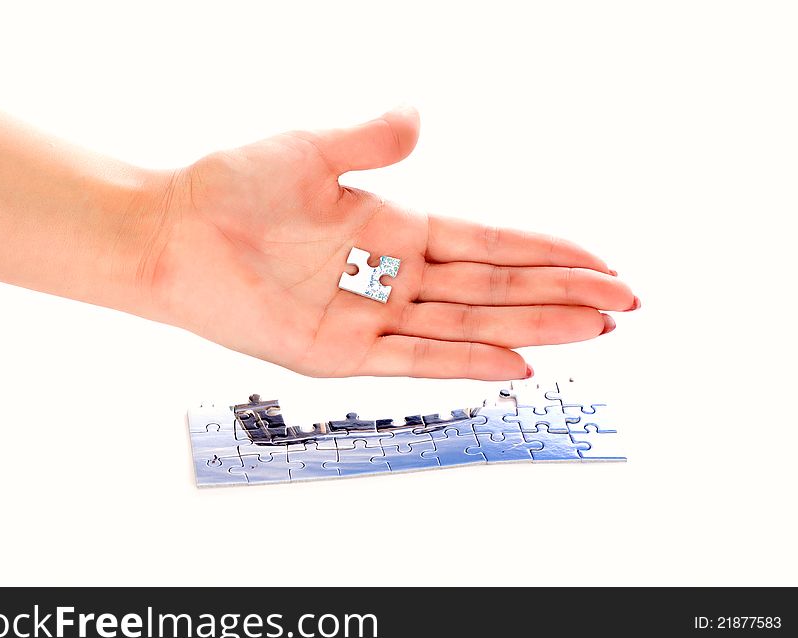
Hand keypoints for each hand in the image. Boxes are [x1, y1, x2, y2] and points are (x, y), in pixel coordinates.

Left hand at [142, 108, 638, 379]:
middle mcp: (394, 276)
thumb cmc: (232, 188)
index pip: (492, 241)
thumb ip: (372, 138)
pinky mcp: (339, 351)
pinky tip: (518, 362)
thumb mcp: (313, 148)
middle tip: (624, 304)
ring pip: (470, 322)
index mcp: (396, 227)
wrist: (172, 232)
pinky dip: (467, 360)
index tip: (601, 261)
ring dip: (533, 326)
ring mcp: (371, 316)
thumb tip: (419, 116)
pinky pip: (416, 357)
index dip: (549, 251)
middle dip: (562, 293)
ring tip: (594, 331)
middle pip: (496, 285)